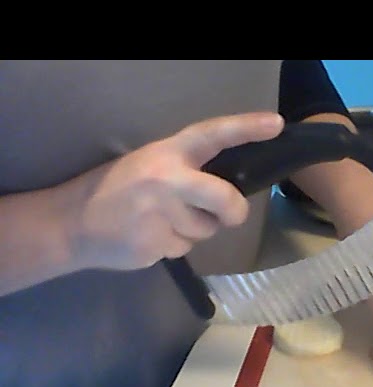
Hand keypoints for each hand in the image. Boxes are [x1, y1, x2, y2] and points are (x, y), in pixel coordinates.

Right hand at [61, 112, 283, 270]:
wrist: (70, 222)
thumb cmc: (115, 189)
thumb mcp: (148, 165)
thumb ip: (186, 172)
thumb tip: (225, 190)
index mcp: (167, 154)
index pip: (212, 135)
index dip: (245, 128)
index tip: (275, 124)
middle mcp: (167, 181)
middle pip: (225, 199)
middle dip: (233, 211)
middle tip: (230, 214)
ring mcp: (160, 215)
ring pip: (205, 230)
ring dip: (192, 230)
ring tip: (160, 222)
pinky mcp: (154, 245)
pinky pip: (183, 249)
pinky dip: (173, 246)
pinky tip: (149, 236)